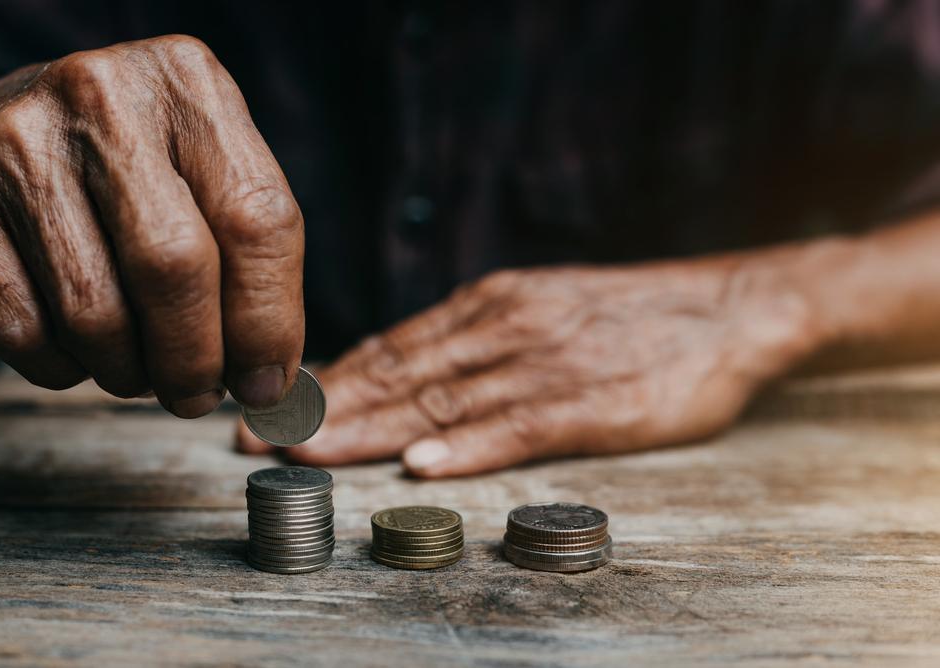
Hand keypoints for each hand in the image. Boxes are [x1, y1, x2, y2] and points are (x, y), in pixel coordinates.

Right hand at [0, 35, 303, 416]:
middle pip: (175, 266)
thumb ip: (249, 259)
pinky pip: (25, 330)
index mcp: (189, 85)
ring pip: (96, 313)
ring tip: (141, 370)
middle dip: (196, 360)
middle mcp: (104, 97)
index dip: (270, 320)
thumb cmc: (127, 172)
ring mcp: (20, 142)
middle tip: (198, 396)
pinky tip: (78, 350)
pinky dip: (64, 368)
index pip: (258, 218)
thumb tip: (270, 382)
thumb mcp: (202, 176)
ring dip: (129, 372)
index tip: (268, 382)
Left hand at [238, 258, 819, 475]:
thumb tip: (405, 369)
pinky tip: (425, 466)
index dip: (331, 382)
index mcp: (490, 306)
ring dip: (371, 431)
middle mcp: (506, 328)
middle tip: (261, 440)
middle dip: (326, 411)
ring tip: (311, 456)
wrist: (727, 307)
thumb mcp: (540, 305)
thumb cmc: (629, 317)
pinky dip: (469, 447)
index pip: (394, 348)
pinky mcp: (594, 404)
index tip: (278, 409)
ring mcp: (547, 364)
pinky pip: (521, 427)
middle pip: (401, 375)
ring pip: (443, 401)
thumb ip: (475, 338)